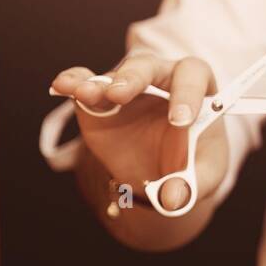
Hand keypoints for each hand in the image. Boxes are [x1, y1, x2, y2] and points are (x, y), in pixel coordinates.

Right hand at [49, 53, 228, 210]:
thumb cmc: (192, 164)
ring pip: (113, 76)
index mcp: (197, 91)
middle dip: (134, 77)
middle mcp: (161, 81)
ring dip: (98, 83)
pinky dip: (73, 82)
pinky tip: (61, 87)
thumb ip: (193, 185)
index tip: (179, 121)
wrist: (161, 172)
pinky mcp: (98, 102)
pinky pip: (84, 83)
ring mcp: (128, 90)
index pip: (194, 76)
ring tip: (85, 94)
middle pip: (149, 66)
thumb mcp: (204, 176)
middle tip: (119, 95)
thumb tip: (171, 199)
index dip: (188, 93)